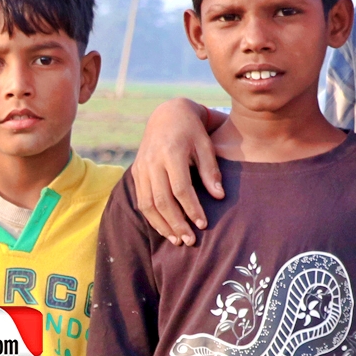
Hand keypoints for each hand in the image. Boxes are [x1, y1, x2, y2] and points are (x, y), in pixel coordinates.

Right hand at [132, 98, 225, 244]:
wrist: (167, 115)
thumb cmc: (191, 131)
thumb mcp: (206, 145)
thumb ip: (211, 171)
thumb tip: (219, 197)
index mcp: (171, 152)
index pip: (180, 188)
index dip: (192, 209)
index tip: (202, 224)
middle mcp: (152, 161)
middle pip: (162, 200)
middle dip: (176, 223)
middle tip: (190, 240)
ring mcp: (141, 168)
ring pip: (148, 204)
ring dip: (162, 225)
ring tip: (177, 240)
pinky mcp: (136, 172)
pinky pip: (141, 200)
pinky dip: (152, 218)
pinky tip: (165, 229)